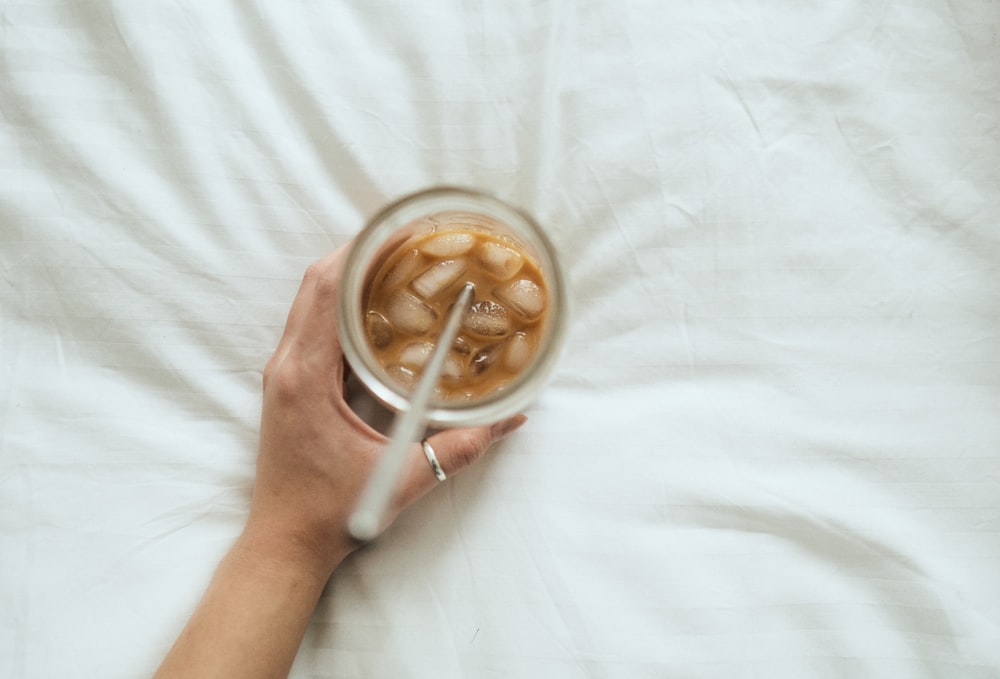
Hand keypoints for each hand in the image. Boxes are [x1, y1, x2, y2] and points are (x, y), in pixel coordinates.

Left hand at [246, 243, 525, 576]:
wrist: (285, 542)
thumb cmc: (332, 514)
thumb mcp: (404, 480)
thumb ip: (461, 447)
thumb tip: (511, 417)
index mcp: (306, 378)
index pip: (327, 291)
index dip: (361, 252)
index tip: (401, 231)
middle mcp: (287, 365)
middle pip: (318, 283)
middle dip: (362, 250)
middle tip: (412, 237)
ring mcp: (284, 371)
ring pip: (313, 298)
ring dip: (352, 272)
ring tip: (401, 259)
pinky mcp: (290, 380)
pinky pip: (314, 321)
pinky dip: (344, 300)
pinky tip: (380, 303)